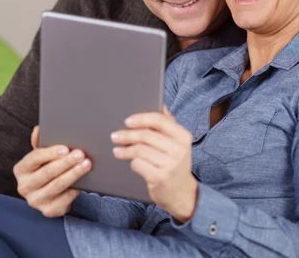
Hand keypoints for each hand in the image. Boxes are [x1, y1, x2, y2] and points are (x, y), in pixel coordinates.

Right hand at [13, 126, 91, 217]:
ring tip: (86, 164)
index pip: (34, 158)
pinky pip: (64, 199)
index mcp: (21, 169)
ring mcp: (35, 201)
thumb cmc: (46, 169)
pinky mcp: (48, 211)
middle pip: (47, 173)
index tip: (65, 148)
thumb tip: (39, 129)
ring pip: (57, 186)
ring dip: (73, 174)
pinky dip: (75, 189)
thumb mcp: (42, 156)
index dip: (50, 153)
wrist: (50, 194)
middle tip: (80, 154)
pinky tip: (85, 181)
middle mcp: (24, 186)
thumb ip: (40, 142)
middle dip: (65, 163)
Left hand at [111, 107, 197, 222]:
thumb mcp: (177, 143)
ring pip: (140, 150)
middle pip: (146, 135)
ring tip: (116, 149)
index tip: (127, 121)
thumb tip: (160, 105)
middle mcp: (179, 150)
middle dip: (127, 135)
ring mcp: (170, 165)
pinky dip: (131, 161)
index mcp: (183, 136)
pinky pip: (138, 164)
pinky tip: (127, 160)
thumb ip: (169, 125)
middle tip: (115, 136)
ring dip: (125, 149)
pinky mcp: (160, 178)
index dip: (140, 119)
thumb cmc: (175, 164)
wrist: (182, 193)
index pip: (159, 120)